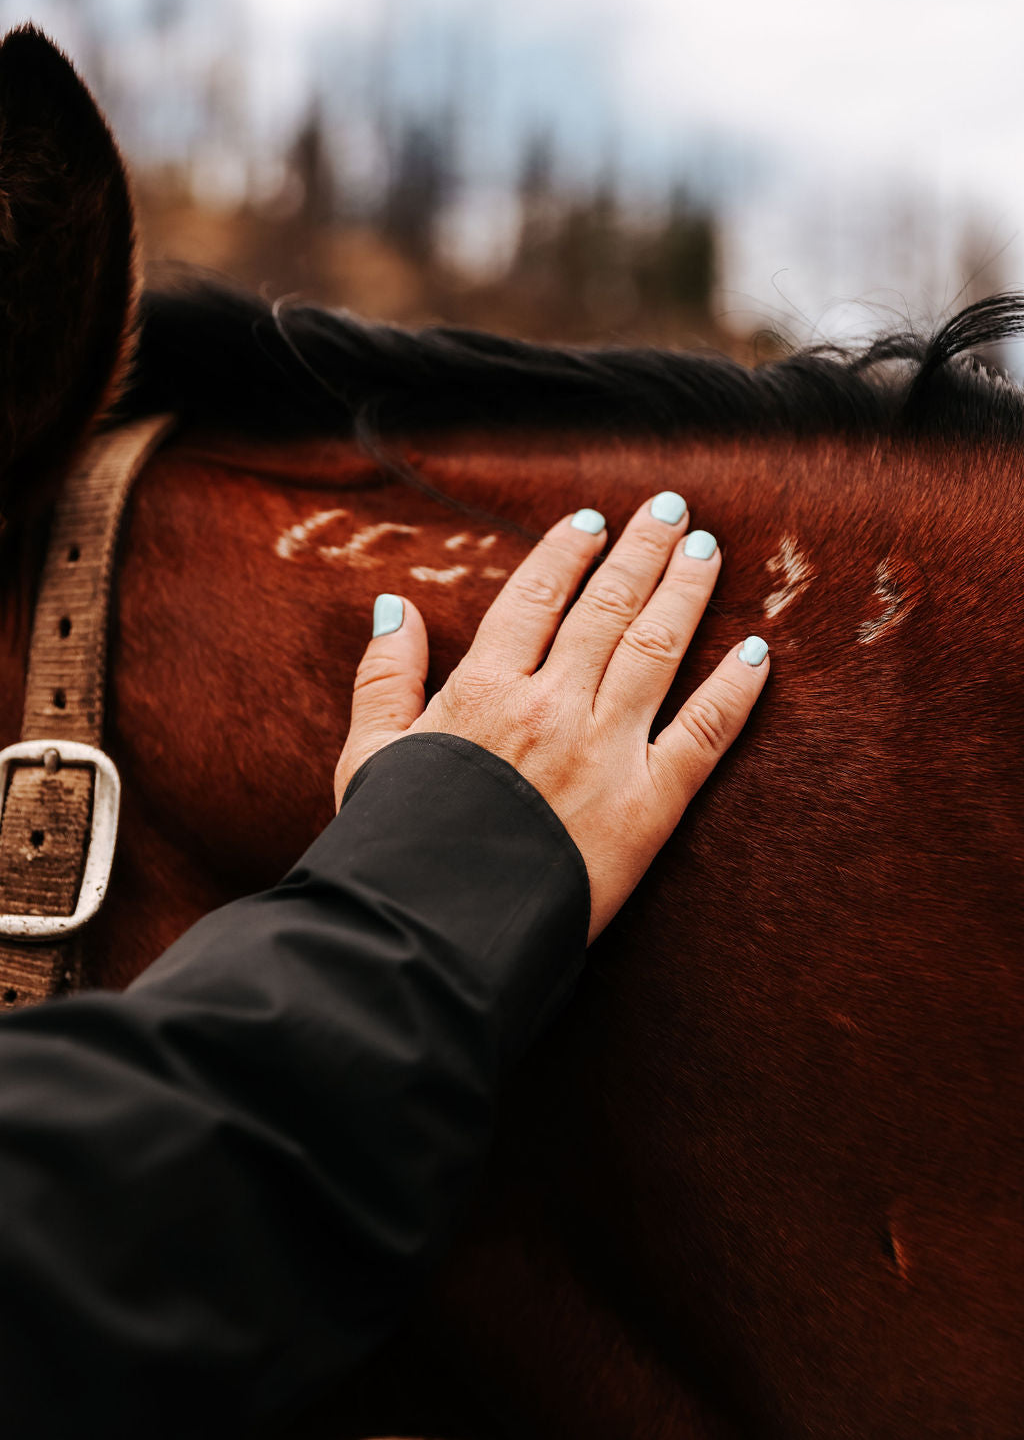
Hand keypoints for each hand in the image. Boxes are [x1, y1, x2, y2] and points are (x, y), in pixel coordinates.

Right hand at [334, 493, 769, 941]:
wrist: (437, 930)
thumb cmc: (398, 846)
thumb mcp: (370, 756)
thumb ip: (384, 676)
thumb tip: (395, 606)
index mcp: (484, 691)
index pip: (535, 597)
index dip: (567, 552)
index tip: (593, 521)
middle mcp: (551, 705)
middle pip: (606, 607)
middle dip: (642, 552)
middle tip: (671, 511)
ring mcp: (605, 751)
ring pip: (656, 649)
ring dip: (686, 592)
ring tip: (707, 549)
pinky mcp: (649, 805)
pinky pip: (703, 734)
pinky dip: (735, 690)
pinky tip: (758, 653)